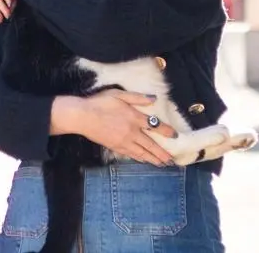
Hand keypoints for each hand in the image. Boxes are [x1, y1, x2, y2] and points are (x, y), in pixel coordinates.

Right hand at [51, 90, 177, 166]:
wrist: (83, 116)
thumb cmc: (100, 102)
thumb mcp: (119, 94)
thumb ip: (137, 97)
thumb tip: (154, 99)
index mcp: (134, 117)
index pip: (155, 125)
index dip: (166, 131)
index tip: (175, 136)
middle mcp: (132, 132)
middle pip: (151, 144)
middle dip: (162, 153)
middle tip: (171, 160)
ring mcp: (123, 141)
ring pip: (142, 152)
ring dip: (153, 159)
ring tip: (162, 164)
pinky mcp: (115, 146)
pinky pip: (131, 154)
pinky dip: (139, 158)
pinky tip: (143, 160)